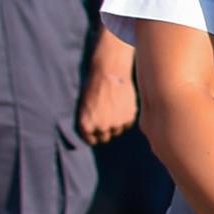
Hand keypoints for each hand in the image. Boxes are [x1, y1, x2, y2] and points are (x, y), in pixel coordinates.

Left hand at [79, 32, 140, 146]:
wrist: (110, 73)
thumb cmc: (94, 86)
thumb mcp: (85, 106)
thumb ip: (90, 121)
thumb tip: (97, 131)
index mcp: (86, 125)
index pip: (91, 140)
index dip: (94, 136)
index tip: (97, 132)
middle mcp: (100, 127)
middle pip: (105, 137)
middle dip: (105, 130)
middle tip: (107, 119)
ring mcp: (116, 124)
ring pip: (117, 131)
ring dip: (116, 124)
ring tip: (115, 110)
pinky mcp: (129, 118)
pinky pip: (127, 124)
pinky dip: (126, 118)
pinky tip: (122, 106)